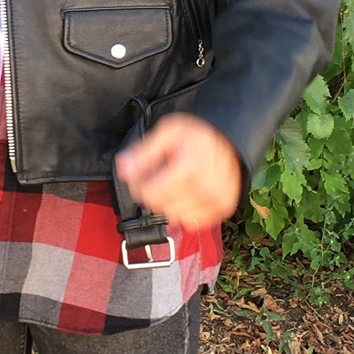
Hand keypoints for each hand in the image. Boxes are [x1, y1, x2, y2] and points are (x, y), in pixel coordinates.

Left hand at [114, 114, 241, 233]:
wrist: (231, 140)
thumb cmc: (198, 135)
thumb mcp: (168, 133)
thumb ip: (143, 153)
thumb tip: (123, 169)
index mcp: (190, 168)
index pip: (149, 194)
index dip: (139, 185)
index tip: (141, 175)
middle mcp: (205, 188)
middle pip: (160, 206)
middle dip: (153, 193)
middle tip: (159, 176)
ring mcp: (216, 201)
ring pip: (174, 216)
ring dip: (168, 203)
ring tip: (175, 183)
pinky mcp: (223, 209)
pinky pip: (192, 221)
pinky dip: (184, 210)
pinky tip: (186, 194)